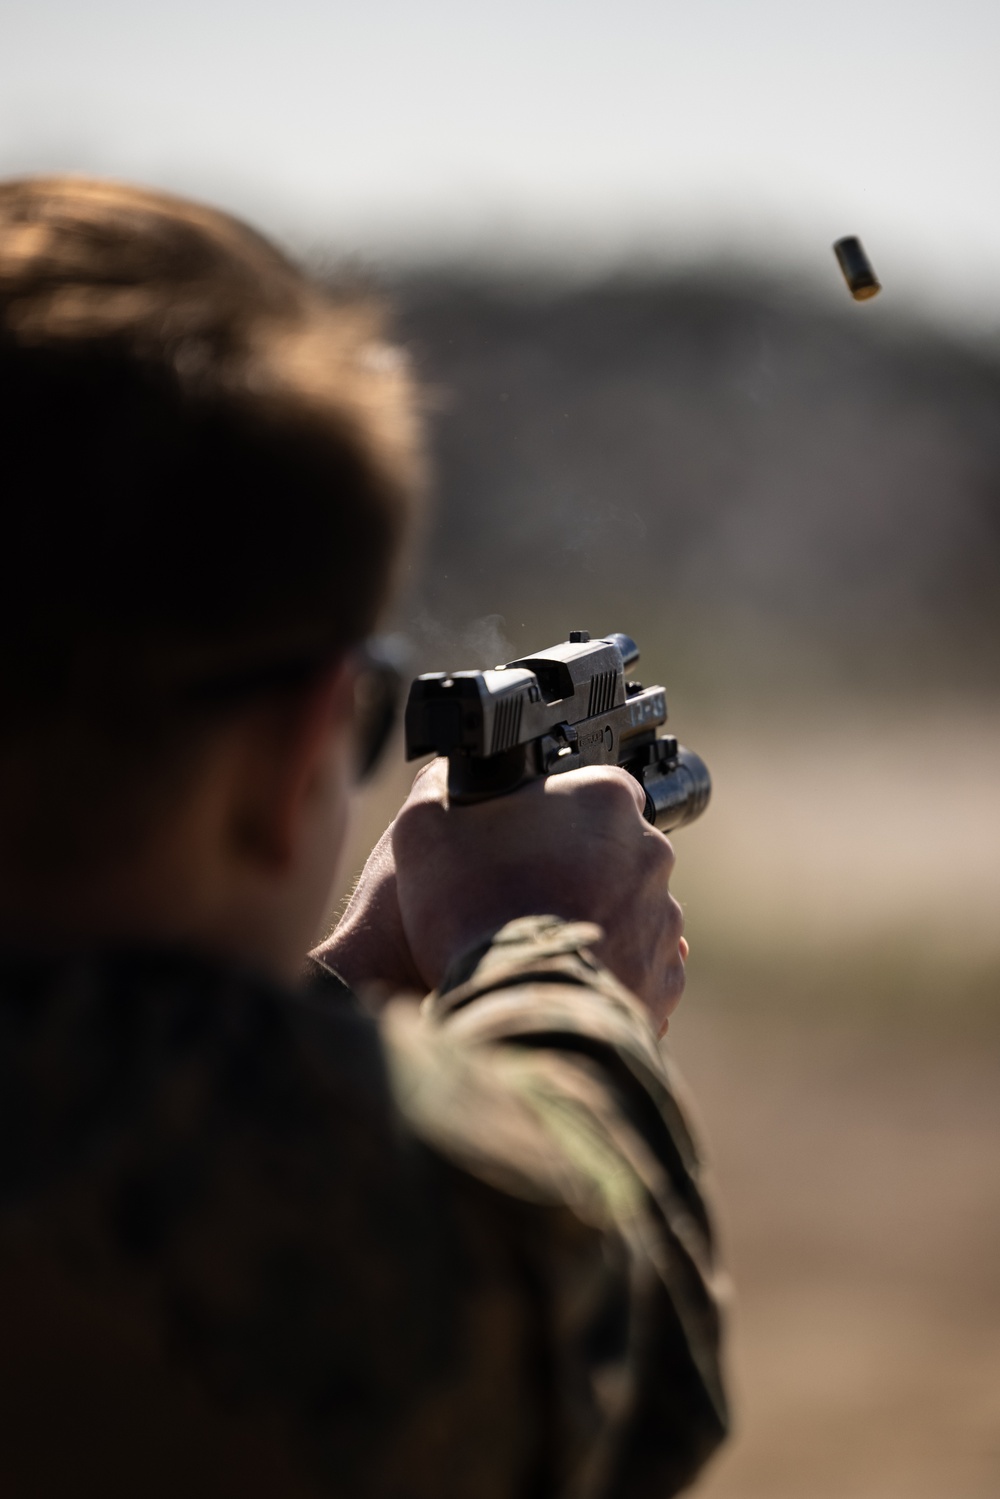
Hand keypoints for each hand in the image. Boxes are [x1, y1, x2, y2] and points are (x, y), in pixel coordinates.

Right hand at [321, 759, 686, 1033]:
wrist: (509, 1002)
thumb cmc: (467, 907)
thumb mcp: (427, 823)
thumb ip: (444, 786)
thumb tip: (449, 779)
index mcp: (605, 799)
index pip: (596, 785)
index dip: (560, 809)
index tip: (533, 833)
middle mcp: (649, 852)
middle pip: (616, 847)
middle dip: (580, 865)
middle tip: (528, 891)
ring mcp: (662, 917)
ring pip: (631, 908)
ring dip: (597, 917)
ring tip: (542, 940)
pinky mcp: (663, 977)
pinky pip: (640, 965)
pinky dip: (611, 970)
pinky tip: (567, 975)